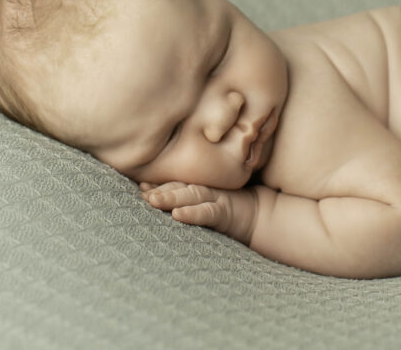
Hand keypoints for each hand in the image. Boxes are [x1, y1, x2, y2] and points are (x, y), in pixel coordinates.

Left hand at [139, 181, 255, 242]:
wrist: (259, 216)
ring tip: (151, 200)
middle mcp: (204, 190)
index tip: (140, 187)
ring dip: (169, 197)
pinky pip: (206, 213)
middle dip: (159, 189)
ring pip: (189, 196)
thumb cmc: (230, 210)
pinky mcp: (224, 211)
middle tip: (141, 192)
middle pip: (178, 188)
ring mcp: (215, 199)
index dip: (158, 185)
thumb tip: (154, 198)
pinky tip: (177, 215)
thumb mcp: (206, 204)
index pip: (175, 185)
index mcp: (197, 189)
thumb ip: (186, 198)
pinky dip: (191, 213)